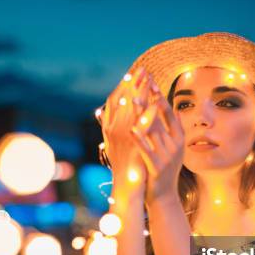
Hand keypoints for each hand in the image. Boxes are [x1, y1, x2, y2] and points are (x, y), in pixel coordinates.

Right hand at [99, 67, 148, 195]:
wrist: (126, 186)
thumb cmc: (123, 164)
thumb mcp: (112, 142)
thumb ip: (108, 125)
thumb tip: (98, 109)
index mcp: (109, 128)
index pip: (115, 101)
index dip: (123, 86)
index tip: (131, 72)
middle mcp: (113, 131)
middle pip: (122, 102)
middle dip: (133, 84)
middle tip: (143, 69)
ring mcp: (121, 140)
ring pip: (131, 111)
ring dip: (140, 95)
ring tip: (149, 80)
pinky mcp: (132, 148)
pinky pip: (140, 129)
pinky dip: (146, 117)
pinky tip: (155, 105)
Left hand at [129, 80, 184, 205]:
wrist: (163, 196)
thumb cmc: (162, 168)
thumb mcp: (171, 147)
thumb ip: (172, 129)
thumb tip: (173, 108)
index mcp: (178, 138)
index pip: (168, 112)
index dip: (159, 96)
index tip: (151, 80)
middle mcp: (175, 145)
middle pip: (160, 117)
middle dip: (149, 98)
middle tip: (141, 81)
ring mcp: (167, 156)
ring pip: (153, 131)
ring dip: (142, 113)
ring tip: (133, 99)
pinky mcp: (157, 167)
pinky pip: (146, 150)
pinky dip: (139, 139)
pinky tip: (131, 129)